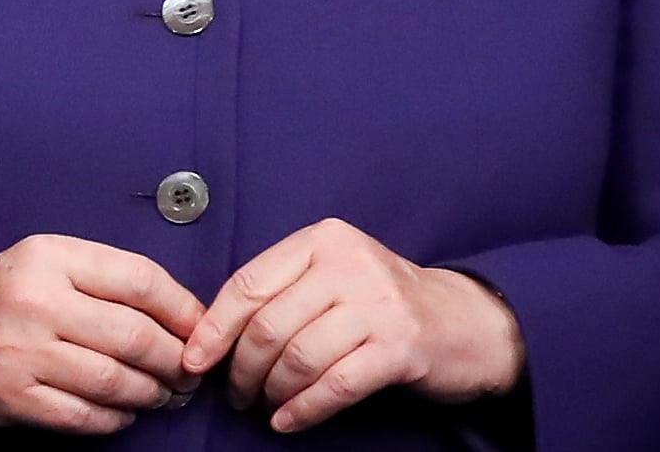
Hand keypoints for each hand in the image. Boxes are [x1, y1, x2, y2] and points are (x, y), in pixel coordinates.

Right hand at [0, 234, 204, 433]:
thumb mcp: (38, 262)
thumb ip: (99, 278)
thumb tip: (176, 312)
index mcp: (49, 256)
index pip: (139, 279)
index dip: (183, 308)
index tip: (200, 328)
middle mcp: (37, 301)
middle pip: (136, 335)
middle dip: (175, 361)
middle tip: (188, 372)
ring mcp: (24, 353)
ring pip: (117, 381)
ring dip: (152, 394)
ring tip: (163, 395)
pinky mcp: (14, 398)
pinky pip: (87, 416)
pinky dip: (116, 419)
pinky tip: (123, 412)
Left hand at [180, 218, 524, 433]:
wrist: (465, 321)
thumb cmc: (380, 301)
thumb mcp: (332, 274)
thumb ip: (282, 289)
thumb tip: (213, 333)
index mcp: (322, 240)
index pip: (249, 284)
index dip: (215, 327)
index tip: (195, 359)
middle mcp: (349, 264)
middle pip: (269, 325)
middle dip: (241, 368)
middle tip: (235, 393)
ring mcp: (378, 305)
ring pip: (299, 356)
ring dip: (271, 391)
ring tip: (264, 405)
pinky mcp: (400, 348)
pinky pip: (335, 385)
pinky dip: (304, 408)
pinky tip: (288, 420)